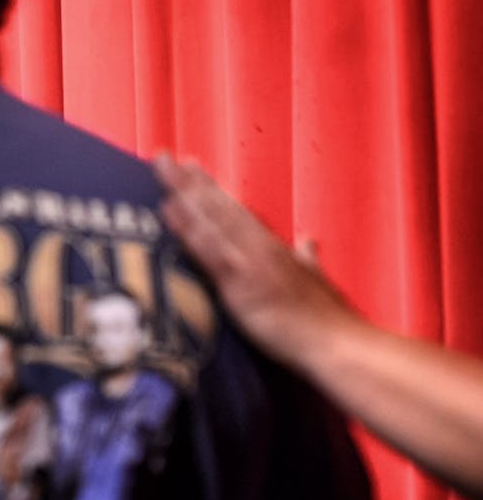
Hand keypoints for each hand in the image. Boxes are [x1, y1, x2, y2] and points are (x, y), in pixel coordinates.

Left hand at [154, 155, 356, 368]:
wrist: (338, 344)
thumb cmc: (326, 320)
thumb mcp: (316, 281)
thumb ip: (307, 259)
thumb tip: (308, 241)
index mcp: (272, 248)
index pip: (236, 212)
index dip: (212, 191)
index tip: (191, 168)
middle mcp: (260, 246)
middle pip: (219, 206)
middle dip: (190, 181)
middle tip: (164, 156)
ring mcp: (250, 261)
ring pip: (211, 218)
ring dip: (184, 192)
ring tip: (161, 169)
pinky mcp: (242, 283)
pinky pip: (209, 250)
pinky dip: (188, 228)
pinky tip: (169, 210)